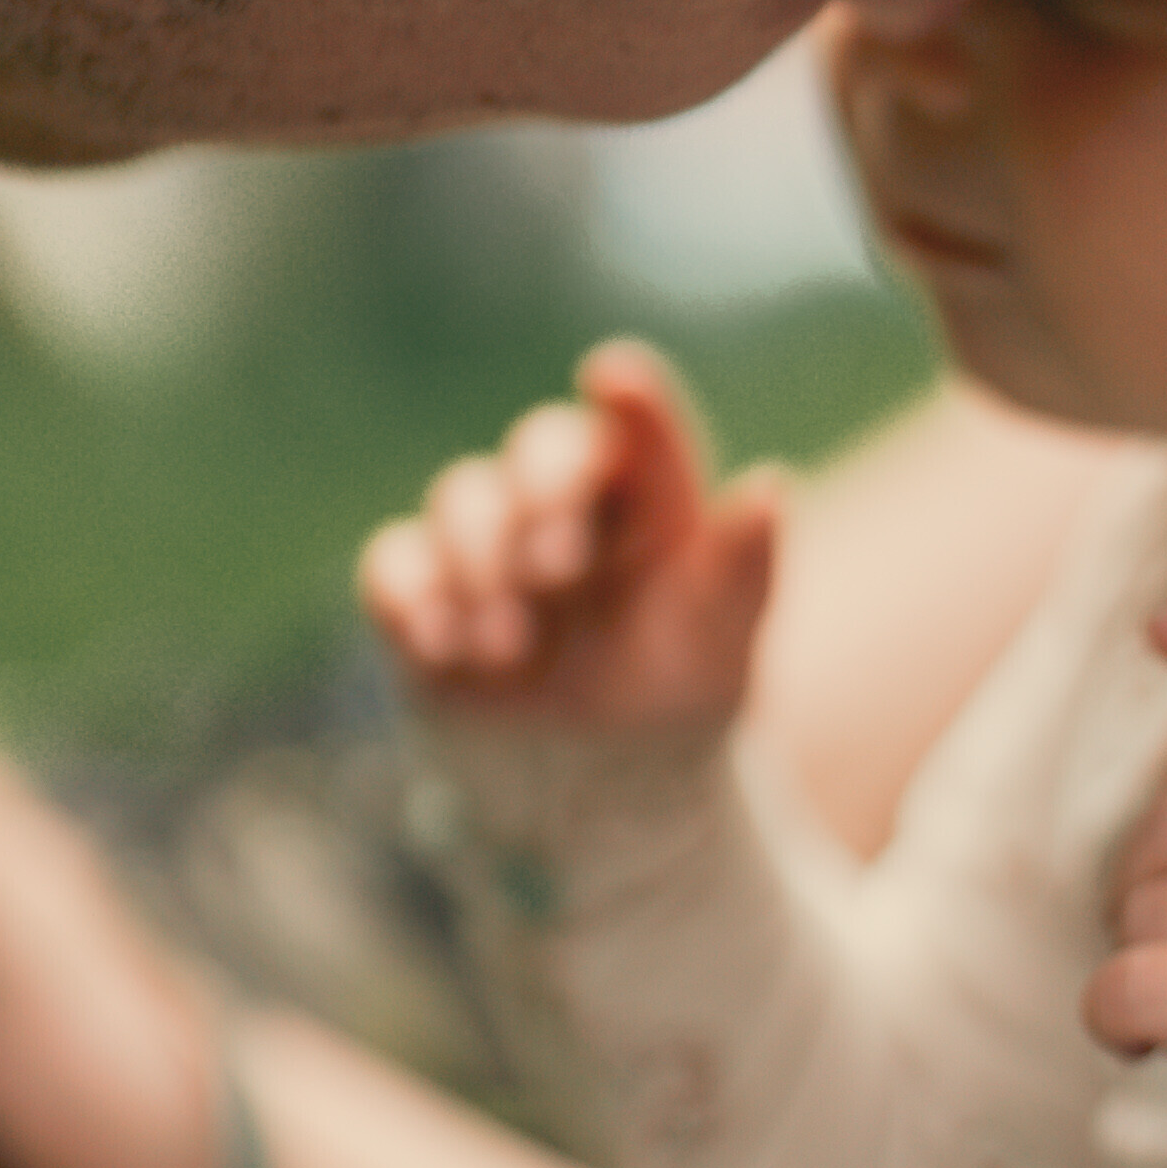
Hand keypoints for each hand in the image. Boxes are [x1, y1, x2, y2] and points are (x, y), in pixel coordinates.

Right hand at [357, 341, 783, 736]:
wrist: (597, 791)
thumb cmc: (674, 696)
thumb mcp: (719, 641)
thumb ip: (744, 569)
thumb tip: (773, 484)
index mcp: (646, 498)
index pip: (637, 430)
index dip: (630, 400)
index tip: (614, 376)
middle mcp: (563, 504)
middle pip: (539, 450)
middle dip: (541, 493)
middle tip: (557, 566)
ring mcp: (487, 546)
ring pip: (462, 499)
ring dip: (479, 560)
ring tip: (507, 645)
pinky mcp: (423, 598)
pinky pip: (394, 565)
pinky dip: (408, 592)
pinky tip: (438, 640)